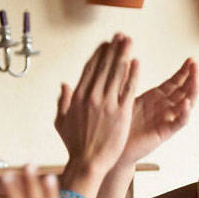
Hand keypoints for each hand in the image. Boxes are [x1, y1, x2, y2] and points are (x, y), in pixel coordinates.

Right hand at [54, 34, 141, 172]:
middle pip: (104, 66)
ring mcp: (107, 103)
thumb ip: (63, 101)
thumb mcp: (61, 122)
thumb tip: (64, 85)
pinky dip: (133, 74)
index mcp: (78, 97)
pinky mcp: (121, 112)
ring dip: (123, 54)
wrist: (88, 161)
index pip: (89, 69)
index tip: (105, 44)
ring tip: (129, 41)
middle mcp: (92, 96)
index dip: (99, 54)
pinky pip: (128, 88)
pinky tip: (137, 62)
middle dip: (113, 49)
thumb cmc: (75, 145)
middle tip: (120, 36)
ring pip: (116, 73)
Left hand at [117, 58, 198, 163]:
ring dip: (192, 92)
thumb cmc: (118, 123)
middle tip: (195, 65)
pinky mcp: (165, 132)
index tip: (190, 60)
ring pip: (186, 104)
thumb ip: (128, 79)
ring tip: (195, 80)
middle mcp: (165, 108)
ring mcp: (166, 119)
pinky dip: (184, 113)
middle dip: (191, 77)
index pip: (175, 82)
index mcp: (157, 98)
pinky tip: (186, 104)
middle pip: (184, 90)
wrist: (115, 148)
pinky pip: (178, 123)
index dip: (183, 71)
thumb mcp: (123, 96)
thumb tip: (127, 57)